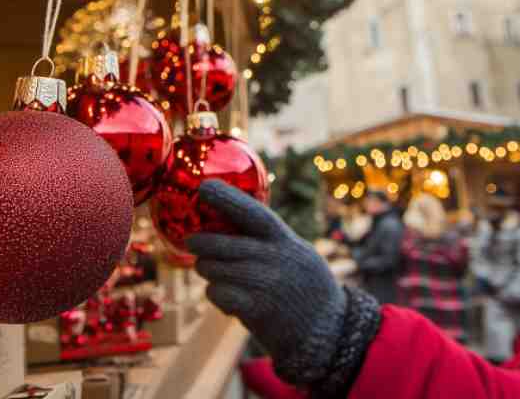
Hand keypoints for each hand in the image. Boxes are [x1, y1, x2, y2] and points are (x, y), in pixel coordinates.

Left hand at [188, 180, 347, 385]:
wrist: (327, 332)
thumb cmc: (307, 289)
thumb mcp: (298, 254)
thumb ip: (270, 240)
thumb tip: (231, 220)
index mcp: (285, 240)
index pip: (252, 212)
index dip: (227, 198)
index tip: (204, 186)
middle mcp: (274, 258)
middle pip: (222, 244)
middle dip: (201, 243)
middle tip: (192, 241)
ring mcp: (264, 284)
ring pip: (215, 269)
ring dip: (208, 271)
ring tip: (215, 274)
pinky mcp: (256, 309)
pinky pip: (217, 293)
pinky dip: (216, 295)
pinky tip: (226, 299)